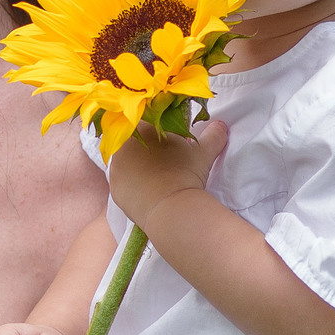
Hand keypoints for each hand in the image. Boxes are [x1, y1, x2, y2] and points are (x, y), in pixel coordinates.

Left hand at [105, 115, 227, 227]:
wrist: (171, 209)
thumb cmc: (187, 174)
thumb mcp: (203, 153)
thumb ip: (213, 135)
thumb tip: (221, 125)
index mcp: (142, 129)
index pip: (147, 125)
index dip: (159, 134)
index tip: (170, 145)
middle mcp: (123, 145)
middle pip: (135, 144)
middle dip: (147, 151)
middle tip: (165, 164)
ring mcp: (116, 168)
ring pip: (127, 163)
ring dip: (138, 168)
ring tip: (156, 179)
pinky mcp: (113, 189)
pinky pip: (123, 183)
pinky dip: (133, 185)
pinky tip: (147, 191)